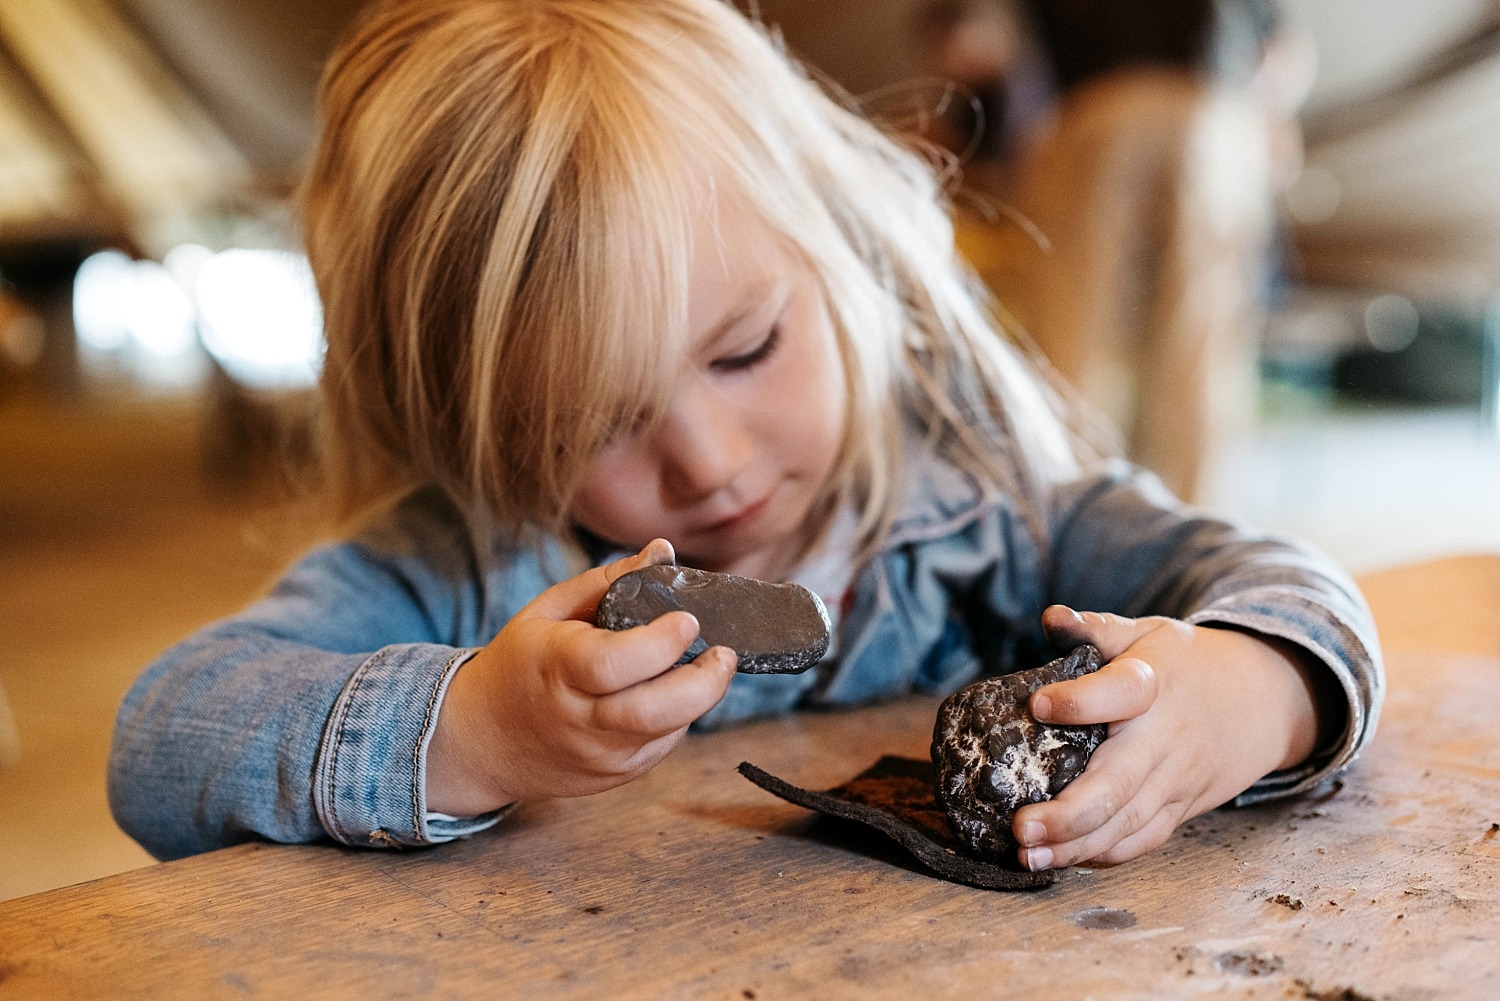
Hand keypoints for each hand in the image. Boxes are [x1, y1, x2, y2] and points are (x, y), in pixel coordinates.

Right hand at [426, 539, 736, 815]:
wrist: (481, 741)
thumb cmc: (520, 664)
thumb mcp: (549, 610)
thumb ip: (609, 581)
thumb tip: (663, 551)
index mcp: (557, 668)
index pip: (615, 663)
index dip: (661, 643)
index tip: (689, 620)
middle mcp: (579, 719)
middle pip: (654, 711)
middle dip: (705, 682)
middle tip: (723, 653)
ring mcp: (599, 755)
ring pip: (667, 732)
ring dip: (698, 698)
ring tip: (704, 667)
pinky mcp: (615, 776)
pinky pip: (662, 746)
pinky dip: (678, 719)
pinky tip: (670, 693)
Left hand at [1011, 605, 1326, 870]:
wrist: (1262, 700)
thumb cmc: (1188, 664)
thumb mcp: (1148, 634)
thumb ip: (1098, 628)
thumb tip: (1052, 616)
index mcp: (1154, 687)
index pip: (1119, 693)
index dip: (1079, 701)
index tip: (1037, 704)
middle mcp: (1164, 740)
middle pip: (1118, 784)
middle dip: (1068, 813)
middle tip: (1021, 825)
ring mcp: (1174, 781)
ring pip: (1126, 824)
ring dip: (1075, 845)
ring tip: (1028, 855)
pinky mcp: (1179, 809)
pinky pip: (1142, 840)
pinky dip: (1104, 855)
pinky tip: (1062, 859)